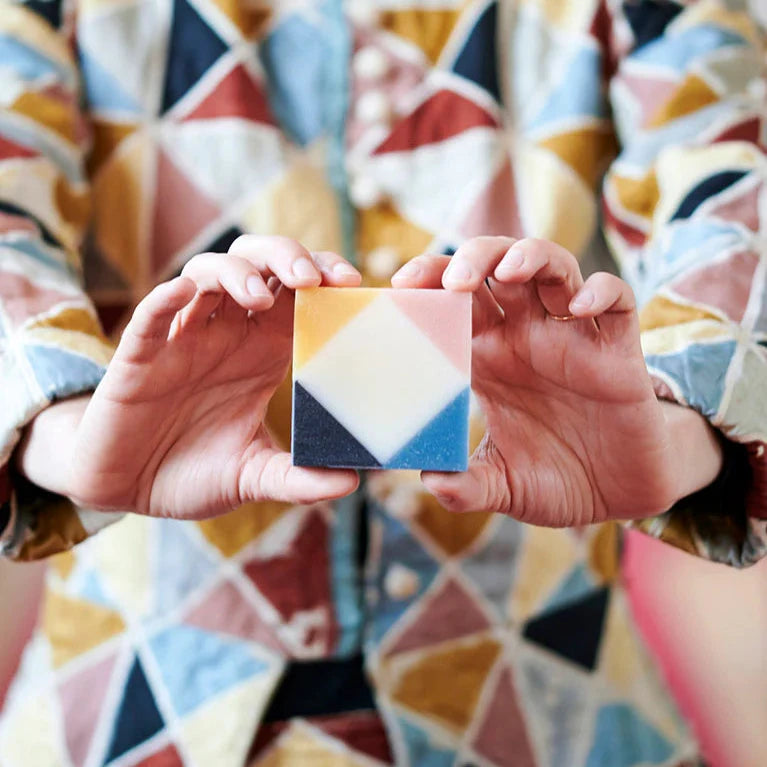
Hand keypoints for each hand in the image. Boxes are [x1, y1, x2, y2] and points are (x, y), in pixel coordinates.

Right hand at [28, 237, 361, 518]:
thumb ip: (299, 479)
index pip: (296, 294)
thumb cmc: (194, 474)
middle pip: (256, 266)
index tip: (350, 283)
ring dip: (234, 274)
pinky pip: (150, 316)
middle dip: (284, 257)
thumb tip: (352, 482)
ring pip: (205, 275)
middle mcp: (225, 336)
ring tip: (260, 298)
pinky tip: (185, 292)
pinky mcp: (138, 358)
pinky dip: (166, 299)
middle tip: (310, 278)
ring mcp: (181, 341)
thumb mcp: (253, 477)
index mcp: (261, 353)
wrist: (128, 491)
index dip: (321, 276)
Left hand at [392, 237, 722, 525]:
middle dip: (473, 258)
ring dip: (530, 256)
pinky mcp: (619, 350)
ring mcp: (573, 338)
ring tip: (508, 271)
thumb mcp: (504, 486)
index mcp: (490, 358)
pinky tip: (579, 310)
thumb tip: (432, 482)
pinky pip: (617, 301)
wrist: (619, 497)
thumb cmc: (555, 480)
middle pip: (497, 267)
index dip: (430, 282)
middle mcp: (527, 337)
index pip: (454, 302)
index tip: (402, 286)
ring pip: (553, 267)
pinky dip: (600, 293)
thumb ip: (468, 486)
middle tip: (453, 280)